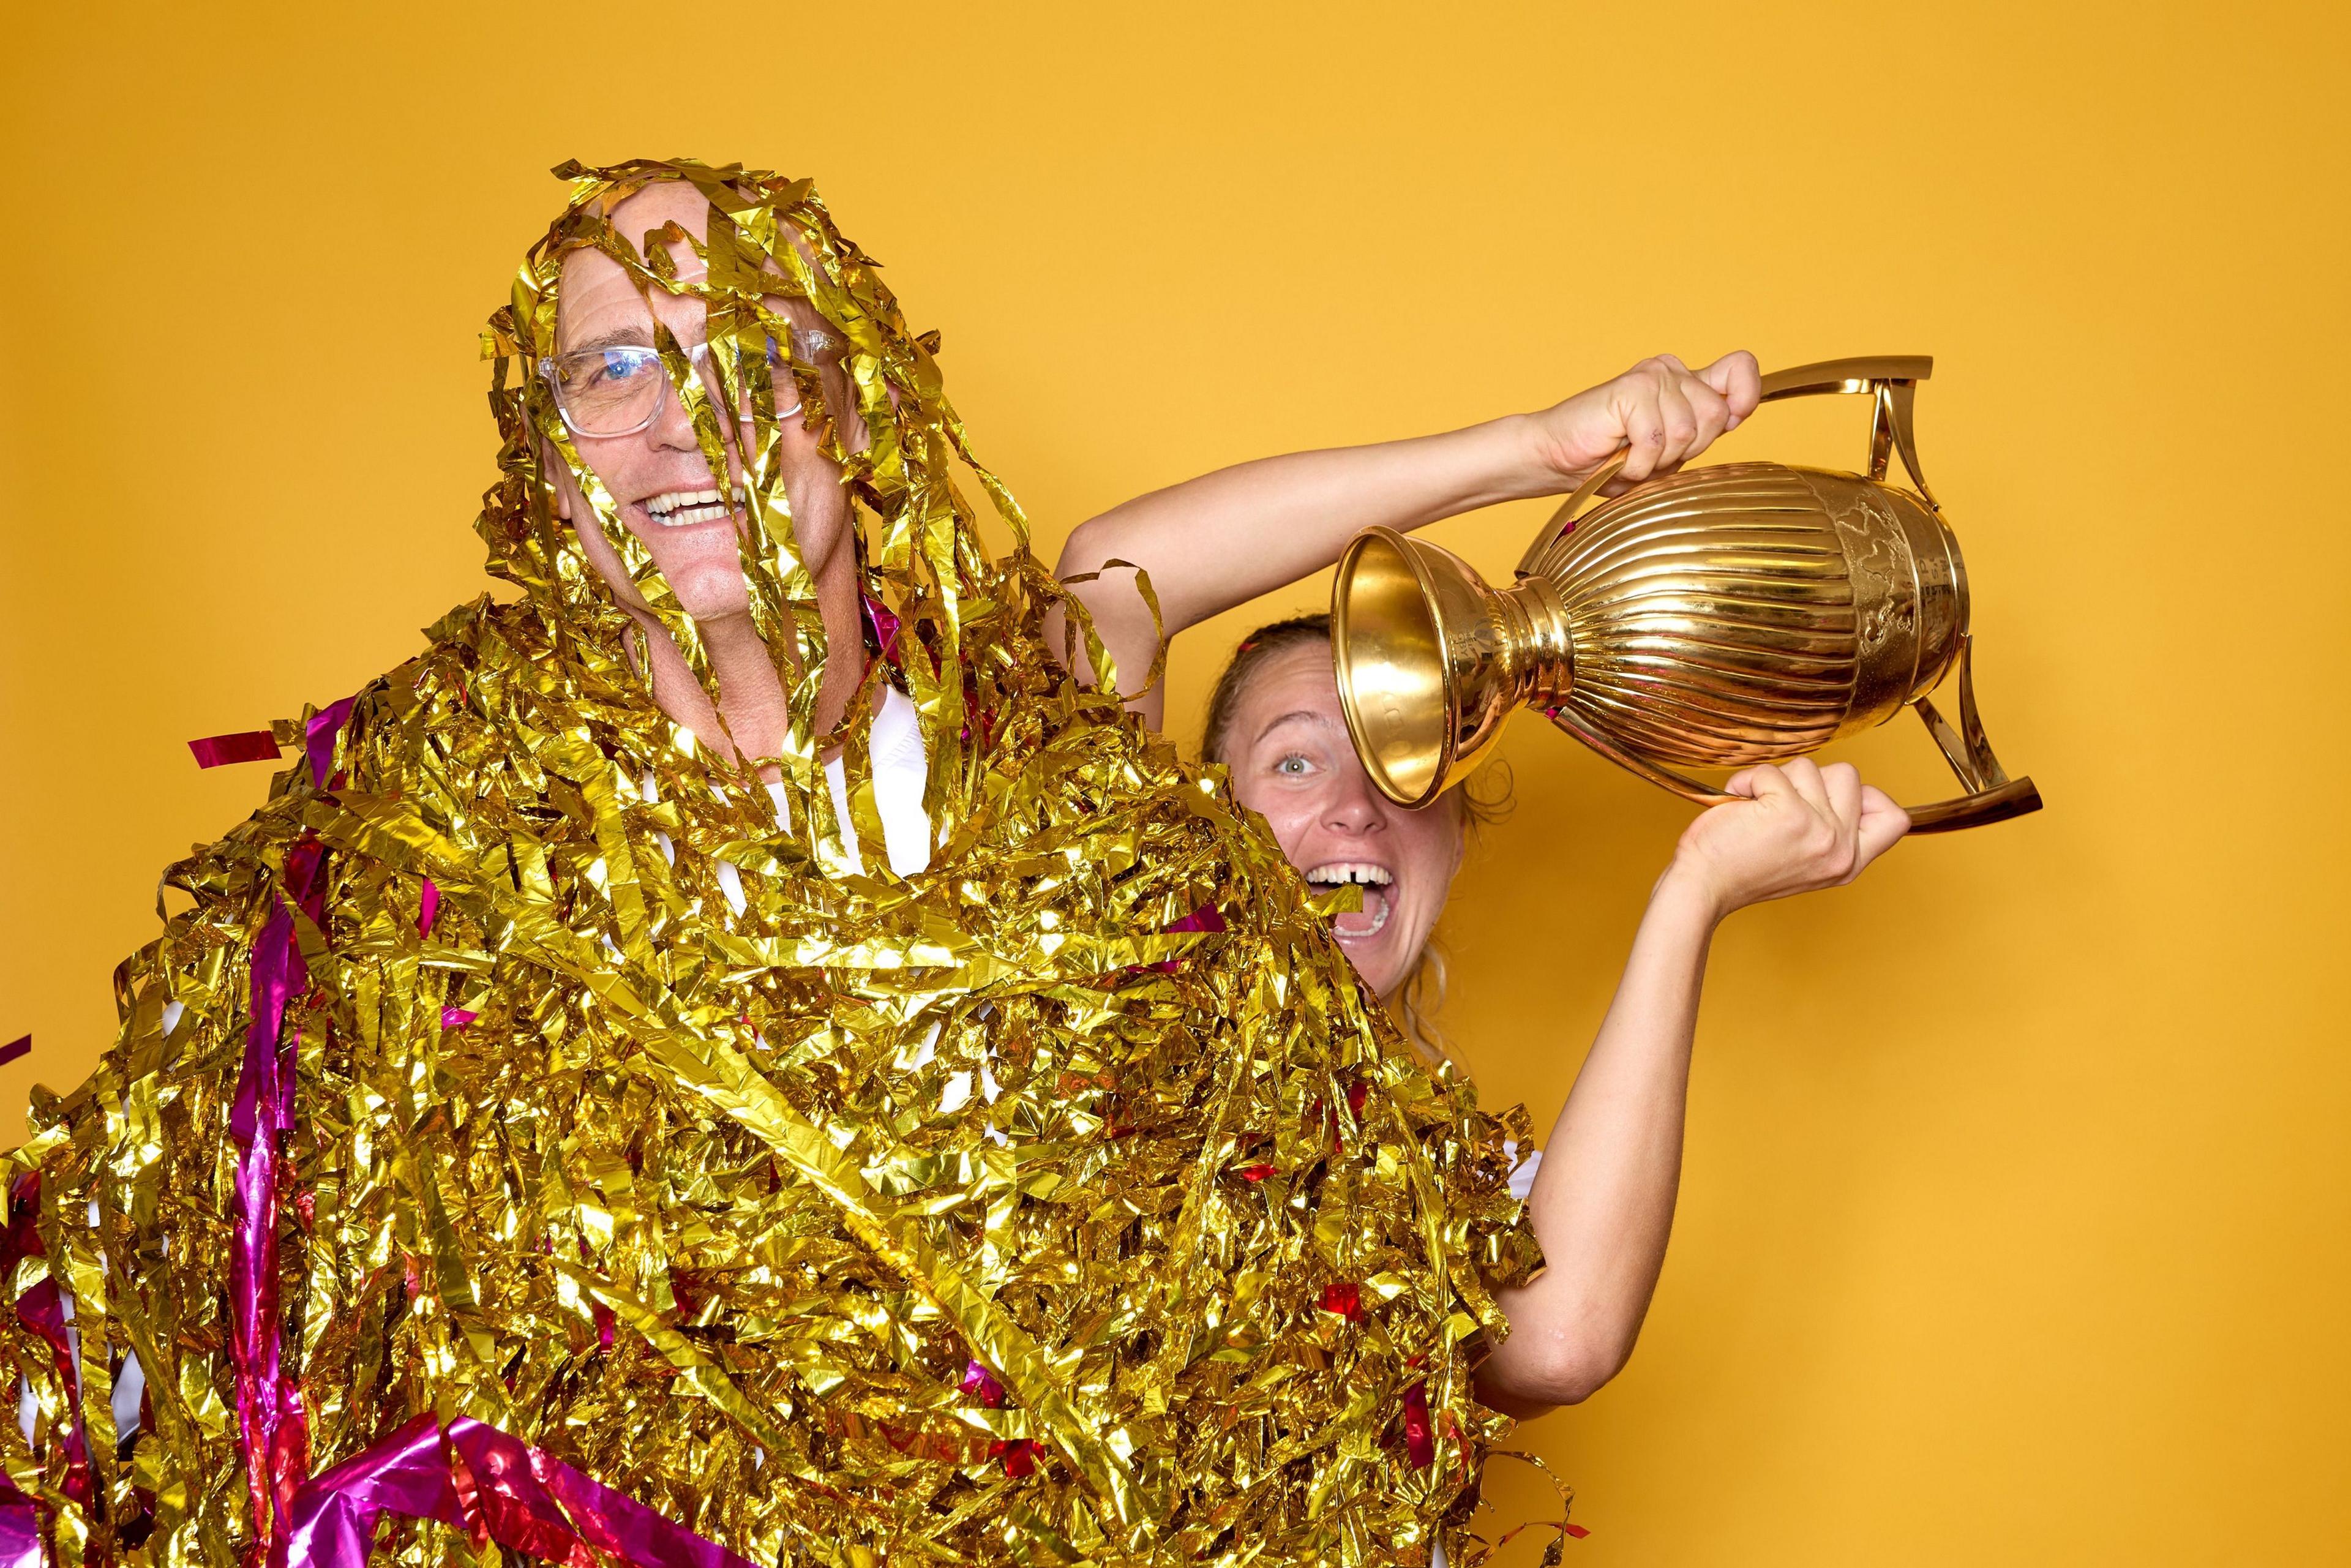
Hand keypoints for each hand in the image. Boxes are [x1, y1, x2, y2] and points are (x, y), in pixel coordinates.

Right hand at [1525, 351, 1763, 491]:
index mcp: (1684, 382)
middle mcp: (1671, 371)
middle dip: (1689, 450)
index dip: (1746, 396)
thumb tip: (1736, 416)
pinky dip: (1638, 464)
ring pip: (1688, 431)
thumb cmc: (1607, 460)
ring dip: (1659, 461)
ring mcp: (1651, 377)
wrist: (1553, 457)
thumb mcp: (1667, 453)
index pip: (1740, 368)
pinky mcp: (1631, 390)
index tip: (1731, 420)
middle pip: (1717, 414)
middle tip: (1652, 455)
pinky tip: (1619, 461)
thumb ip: (1700, 434)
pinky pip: (1656, 440)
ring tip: (1631, 458)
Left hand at [1664, 758, 1907, 922]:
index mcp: (1849, 862)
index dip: (1869, 796)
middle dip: (1807, 781)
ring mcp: (1818, 830)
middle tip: (1777, 810)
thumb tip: (1848, 787)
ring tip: (1755, 812)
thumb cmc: (1742, 867)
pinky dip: (1747, 781)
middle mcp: (1840, 849)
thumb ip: (1834, 830)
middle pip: (1848, 775)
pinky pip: (1771, 771)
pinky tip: (1738, 806)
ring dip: (1774, 781)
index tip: (1828, 801)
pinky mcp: (1789, 813)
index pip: (1895, 819)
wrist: (1703, 887)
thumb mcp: (1805, 859)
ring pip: (1808, 767)